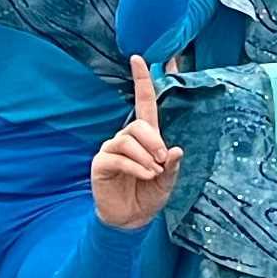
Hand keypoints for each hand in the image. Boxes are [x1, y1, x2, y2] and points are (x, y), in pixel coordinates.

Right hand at [91, 55, 181, 230]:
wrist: (131, 219)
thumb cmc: (149, 195)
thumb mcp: (167, 181)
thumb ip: (172, 166)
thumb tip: (175, 150)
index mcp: (145, 138)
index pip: (143, 103)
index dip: (141, 81)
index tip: (139, 59)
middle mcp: (126, 139)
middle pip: (138, 125)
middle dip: (153, 140)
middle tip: (162, 160)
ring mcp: (111, 150)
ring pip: (127, 140)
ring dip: (145, 156)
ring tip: (154, 173)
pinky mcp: (101, 163)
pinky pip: (118, 157)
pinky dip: (135, 166)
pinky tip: (145, 175)